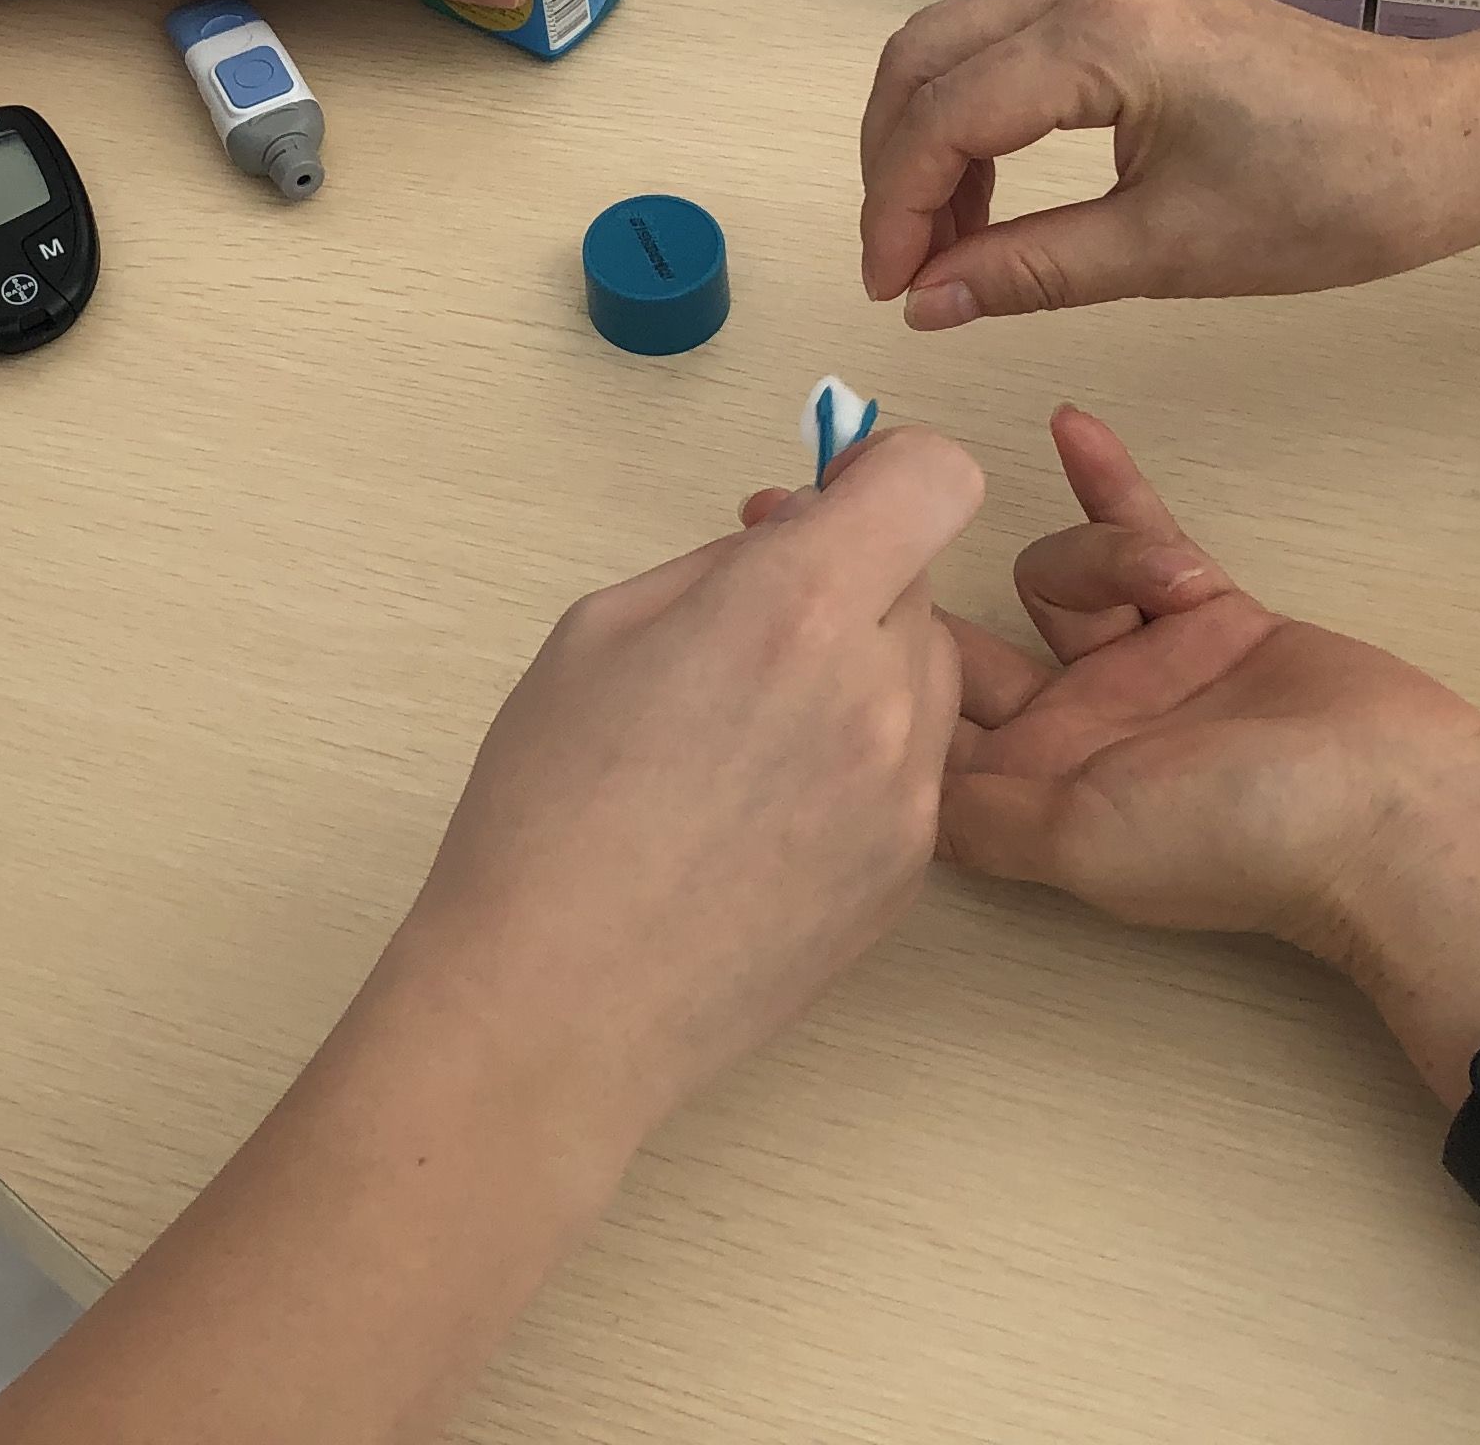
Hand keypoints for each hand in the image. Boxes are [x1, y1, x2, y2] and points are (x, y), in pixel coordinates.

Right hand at [398, 426, 980, 1139]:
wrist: (556, 1007)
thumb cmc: (546, 812)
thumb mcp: (598, 630)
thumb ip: (722, 565)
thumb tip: (798, 535)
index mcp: (790, 610)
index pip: (933, 479)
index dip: (887, 472)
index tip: (835, 498)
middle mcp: (874, 693)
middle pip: (916, 579)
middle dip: (849, 580)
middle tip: (749, 629)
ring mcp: (905, 793)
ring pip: (922, 674)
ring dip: (860, 670)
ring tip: (747, 734)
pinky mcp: (909, 873)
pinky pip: (911, 766)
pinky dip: (859, 758)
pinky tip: (762, 810)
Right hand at [859, 0, 1479, 328]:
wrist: (1440, 143)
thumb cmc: (1325, 200)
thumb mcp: (1166, 250)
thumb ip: (1028, 271)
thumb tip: (923, 304)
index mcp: (1101, 36)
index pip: (945, 115)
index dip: (898, 209)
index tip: (888, 292)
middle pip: (924, 58)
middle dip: (893, 165)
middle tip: (899, 268)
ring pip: (957, 46)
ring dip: (928, 140)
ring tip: (944, 247)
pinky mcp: (1129, 2)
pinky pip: (1009, 48)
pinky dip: (976, 119)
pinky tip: (992, 202)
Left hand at [922, 408, 1479, 1096]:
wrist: (1392, 810)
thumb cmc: (1237, 840)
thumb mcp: (1079, 842)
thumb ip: (976, 811)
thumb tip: (874, 783)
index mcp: (1033, 790)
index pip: (920, 718)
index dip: (862, 657)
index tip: (790, 577)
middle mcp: (1074, 729)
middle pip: (972, 636)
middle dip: (923, 576)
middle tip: (860, 488)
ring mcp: (1141, 667)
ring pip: (1065, 575)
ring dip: (1103, 557)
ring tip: (1177, 587)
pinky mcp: (1208, 614)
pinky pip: (1140, 533)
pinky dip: (1107, 486)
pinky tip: (1073, 425)